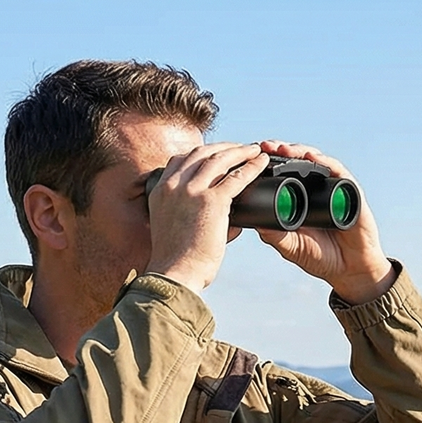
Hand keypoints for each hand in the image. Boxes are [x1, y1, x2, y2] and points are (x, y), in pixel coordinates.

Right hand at [145, 142, 268, 293]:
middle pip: (201, 153)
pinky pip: (236, 177)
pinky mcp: (212, 201)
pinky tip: (261, 163)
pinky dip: (251, 166)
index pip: (180, 159)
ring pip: (219, 159)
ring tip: (254, 150)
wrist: (175, 275)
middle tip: (240, 148)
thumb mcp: (172, 230)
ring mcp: (192, 191)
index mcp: (160, 190)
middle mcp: (174, 185)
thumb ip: (192, 217)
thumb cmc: (176, 262)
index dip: (201, 153)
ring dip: (240, 151)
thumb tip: (230, 222)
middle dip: (223, 147)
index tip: (216, 154)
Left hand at [255, 142, 396, 304]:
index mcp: (299, 198)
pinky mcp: (350, 190)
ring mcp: (332, 187)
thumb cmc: (321, 258)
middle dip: (279, 151)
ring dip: (297, 151)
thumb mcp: (292, 247)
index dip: (267, 164)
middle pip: (296, 161)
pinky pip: (337, 170)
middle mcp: (315, 189)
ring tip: (282, 149)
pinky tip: (311, 157)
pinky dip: (324, 162)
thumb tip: (253, 221)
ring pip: (314, 160)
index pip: (282, 173)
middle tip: (263, 146)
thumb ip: (275, 235)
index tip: (251, 158)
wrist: (350, 270)